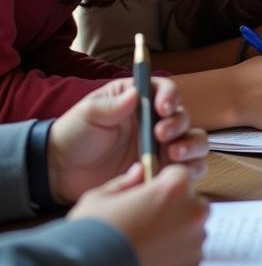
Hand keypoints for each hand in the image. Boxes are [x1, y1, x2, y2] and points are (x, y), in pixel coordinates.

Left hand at [48, 78, 208, 204]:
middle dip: (178, 124)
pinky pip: (188, 169)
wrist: (62, 173)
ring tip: (175, 155)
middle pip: (183, 117)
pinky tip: (174, 174)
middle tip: (161, 135)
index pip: (166, 91)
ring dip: (191, 146)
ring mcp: (162, 148)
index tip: (163, 108)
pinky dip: (189, 170)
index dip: (170, 96)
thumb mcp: (88, 114)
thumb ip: (111, 105)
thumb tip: (135, 94)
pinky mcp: (163, 172)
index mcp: (141, 101)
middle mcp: (157, 122)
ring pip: (194, 142)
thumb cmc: (75, 134)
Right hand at [69, 163, 207, 265]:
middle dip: (173, 210)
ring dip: (175, 236)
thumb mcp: (100, 197)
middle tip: (144, 226)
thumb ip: (126, 182)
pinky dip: (173, 260)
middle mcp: (193, 211)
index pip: (180, 176)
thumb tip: (139, 171)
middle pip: (191, 203)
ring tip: (143, 248)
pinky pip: (188, 257)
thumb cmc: (90, 233)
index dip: (162, 185)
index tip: (147, 197)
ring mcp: (195, 242)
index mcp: (175, 187)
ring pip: (192, 232)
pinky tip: (147, 265)